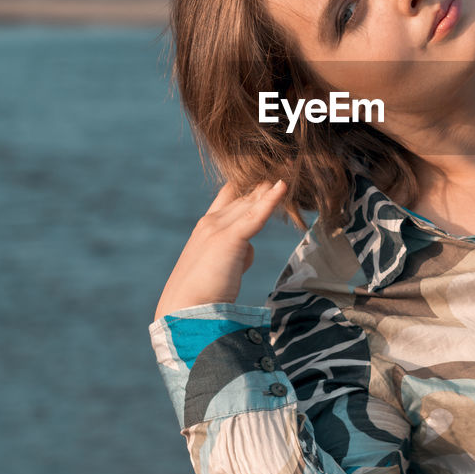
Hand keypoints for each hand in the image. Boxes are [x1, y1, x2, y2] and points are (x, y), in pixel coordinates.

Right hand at [154, 179, 287, 319]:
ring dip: (270, 186)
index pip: (230, 198)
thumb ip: (235, 253)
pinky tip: (283, 186)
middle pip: (245, 196)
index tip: (264, 175)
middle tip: (286, 162)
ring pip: (251, 202)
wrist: (184, 311)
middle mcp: (210, 222)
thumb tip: (247, 249)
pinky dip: (271, 200)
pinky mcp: (229, 238)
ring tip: (290, 165)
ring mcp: (218, 228)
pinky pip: (256, 215)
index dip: (247, 187)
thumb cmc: (201, 294)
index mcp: (206, 228)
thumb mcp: (221, 267)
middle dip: (265, 183)